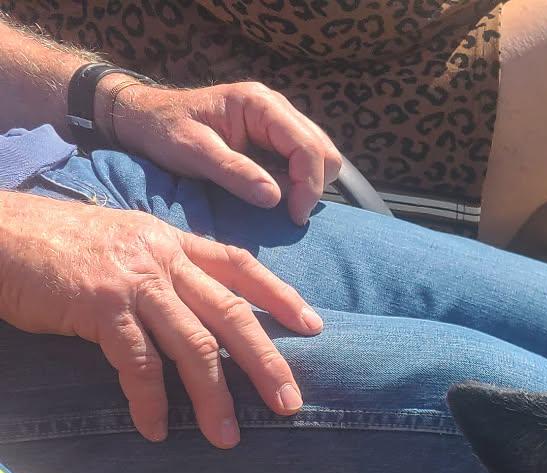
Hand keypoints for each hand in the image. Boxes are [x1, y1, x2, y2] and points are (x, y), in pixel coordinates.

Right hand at [0, 193, 320, 446]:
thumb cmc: (51, 249)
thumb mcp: (119, 247)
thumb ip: (160, 274)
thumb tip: (196, 316)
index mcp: (169, 241)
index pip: (240, 265)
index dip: (280, 295)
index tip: (314, 326)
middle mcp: (160, 256)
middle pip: (232, 313)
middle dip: (266, 362)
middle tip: (290, 403)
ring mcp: (132, 280)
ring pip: (194, 345)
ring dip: (214, 398)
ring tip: (226, 437)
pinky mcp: (100, 307)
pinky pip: (138, 365)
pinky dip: (150, 402)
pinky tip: (155, 428)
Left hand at [106, 80, 342, 224]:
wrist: (145, 118)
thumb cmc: (164, 130)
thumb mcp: (194, 152)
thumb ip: (234, 172)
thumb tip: (276, 197)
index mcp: (259, 104)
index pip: (307, 147)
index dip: (308, 185)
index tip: (293, 216)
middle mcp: (276, 107)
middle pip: (323, 151)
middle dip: (313, 185)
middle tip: (288, 212)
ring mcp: (278, 120)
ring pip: (320, 156)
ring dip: (307, 184)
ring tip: (280, 202)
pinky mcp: (275, 135)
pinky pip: (304, 160)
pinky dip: (298, 181)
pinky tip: (274, 191)